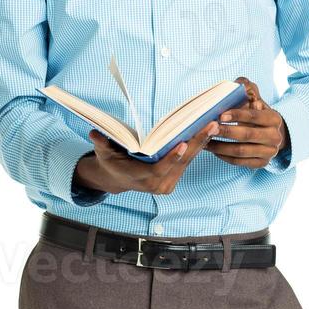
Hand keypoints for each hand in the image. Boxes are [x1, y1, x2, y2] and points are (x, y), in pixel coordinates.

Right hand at [79, 119, 220, 195]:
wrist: (117, 179)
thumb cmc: (111, 163)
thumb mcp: (104, 154)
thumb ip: (102, 144)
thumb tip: (94, 133)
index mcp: (142, 179)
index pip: (161, 169)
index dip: (173, 157)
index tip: (184, 143)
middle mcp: (158, 184)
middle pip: (182, 162)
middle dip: (197, 143)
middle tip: (211, 125)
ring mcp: (169, 183)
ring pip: (189, 161)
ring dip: (202, 142)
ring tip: (214, 124)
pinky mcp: (175, 179)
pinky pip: (189, 162)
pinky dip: (199, 146)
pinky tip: (208, 131)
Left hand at [203, 77, 289, 168]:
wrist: (271, 135)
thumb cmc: (257, 114)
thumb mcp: (256, 99)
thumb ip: (247, 88)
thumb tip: (238, 84)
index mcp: (274, 119)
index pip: (254, 116)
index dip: (237, 115)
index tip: (220, 115)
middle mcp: (275, 137)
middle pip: (247, 135)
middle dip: (226, 132)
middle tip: (209, 128)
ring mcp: (269, 152)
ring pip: (241, 151)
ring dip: (220, 146)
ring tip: (205, 140)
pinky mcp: (261, 164)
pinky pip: (239, 162)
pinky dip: (223, 156)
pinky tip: (212, 149)